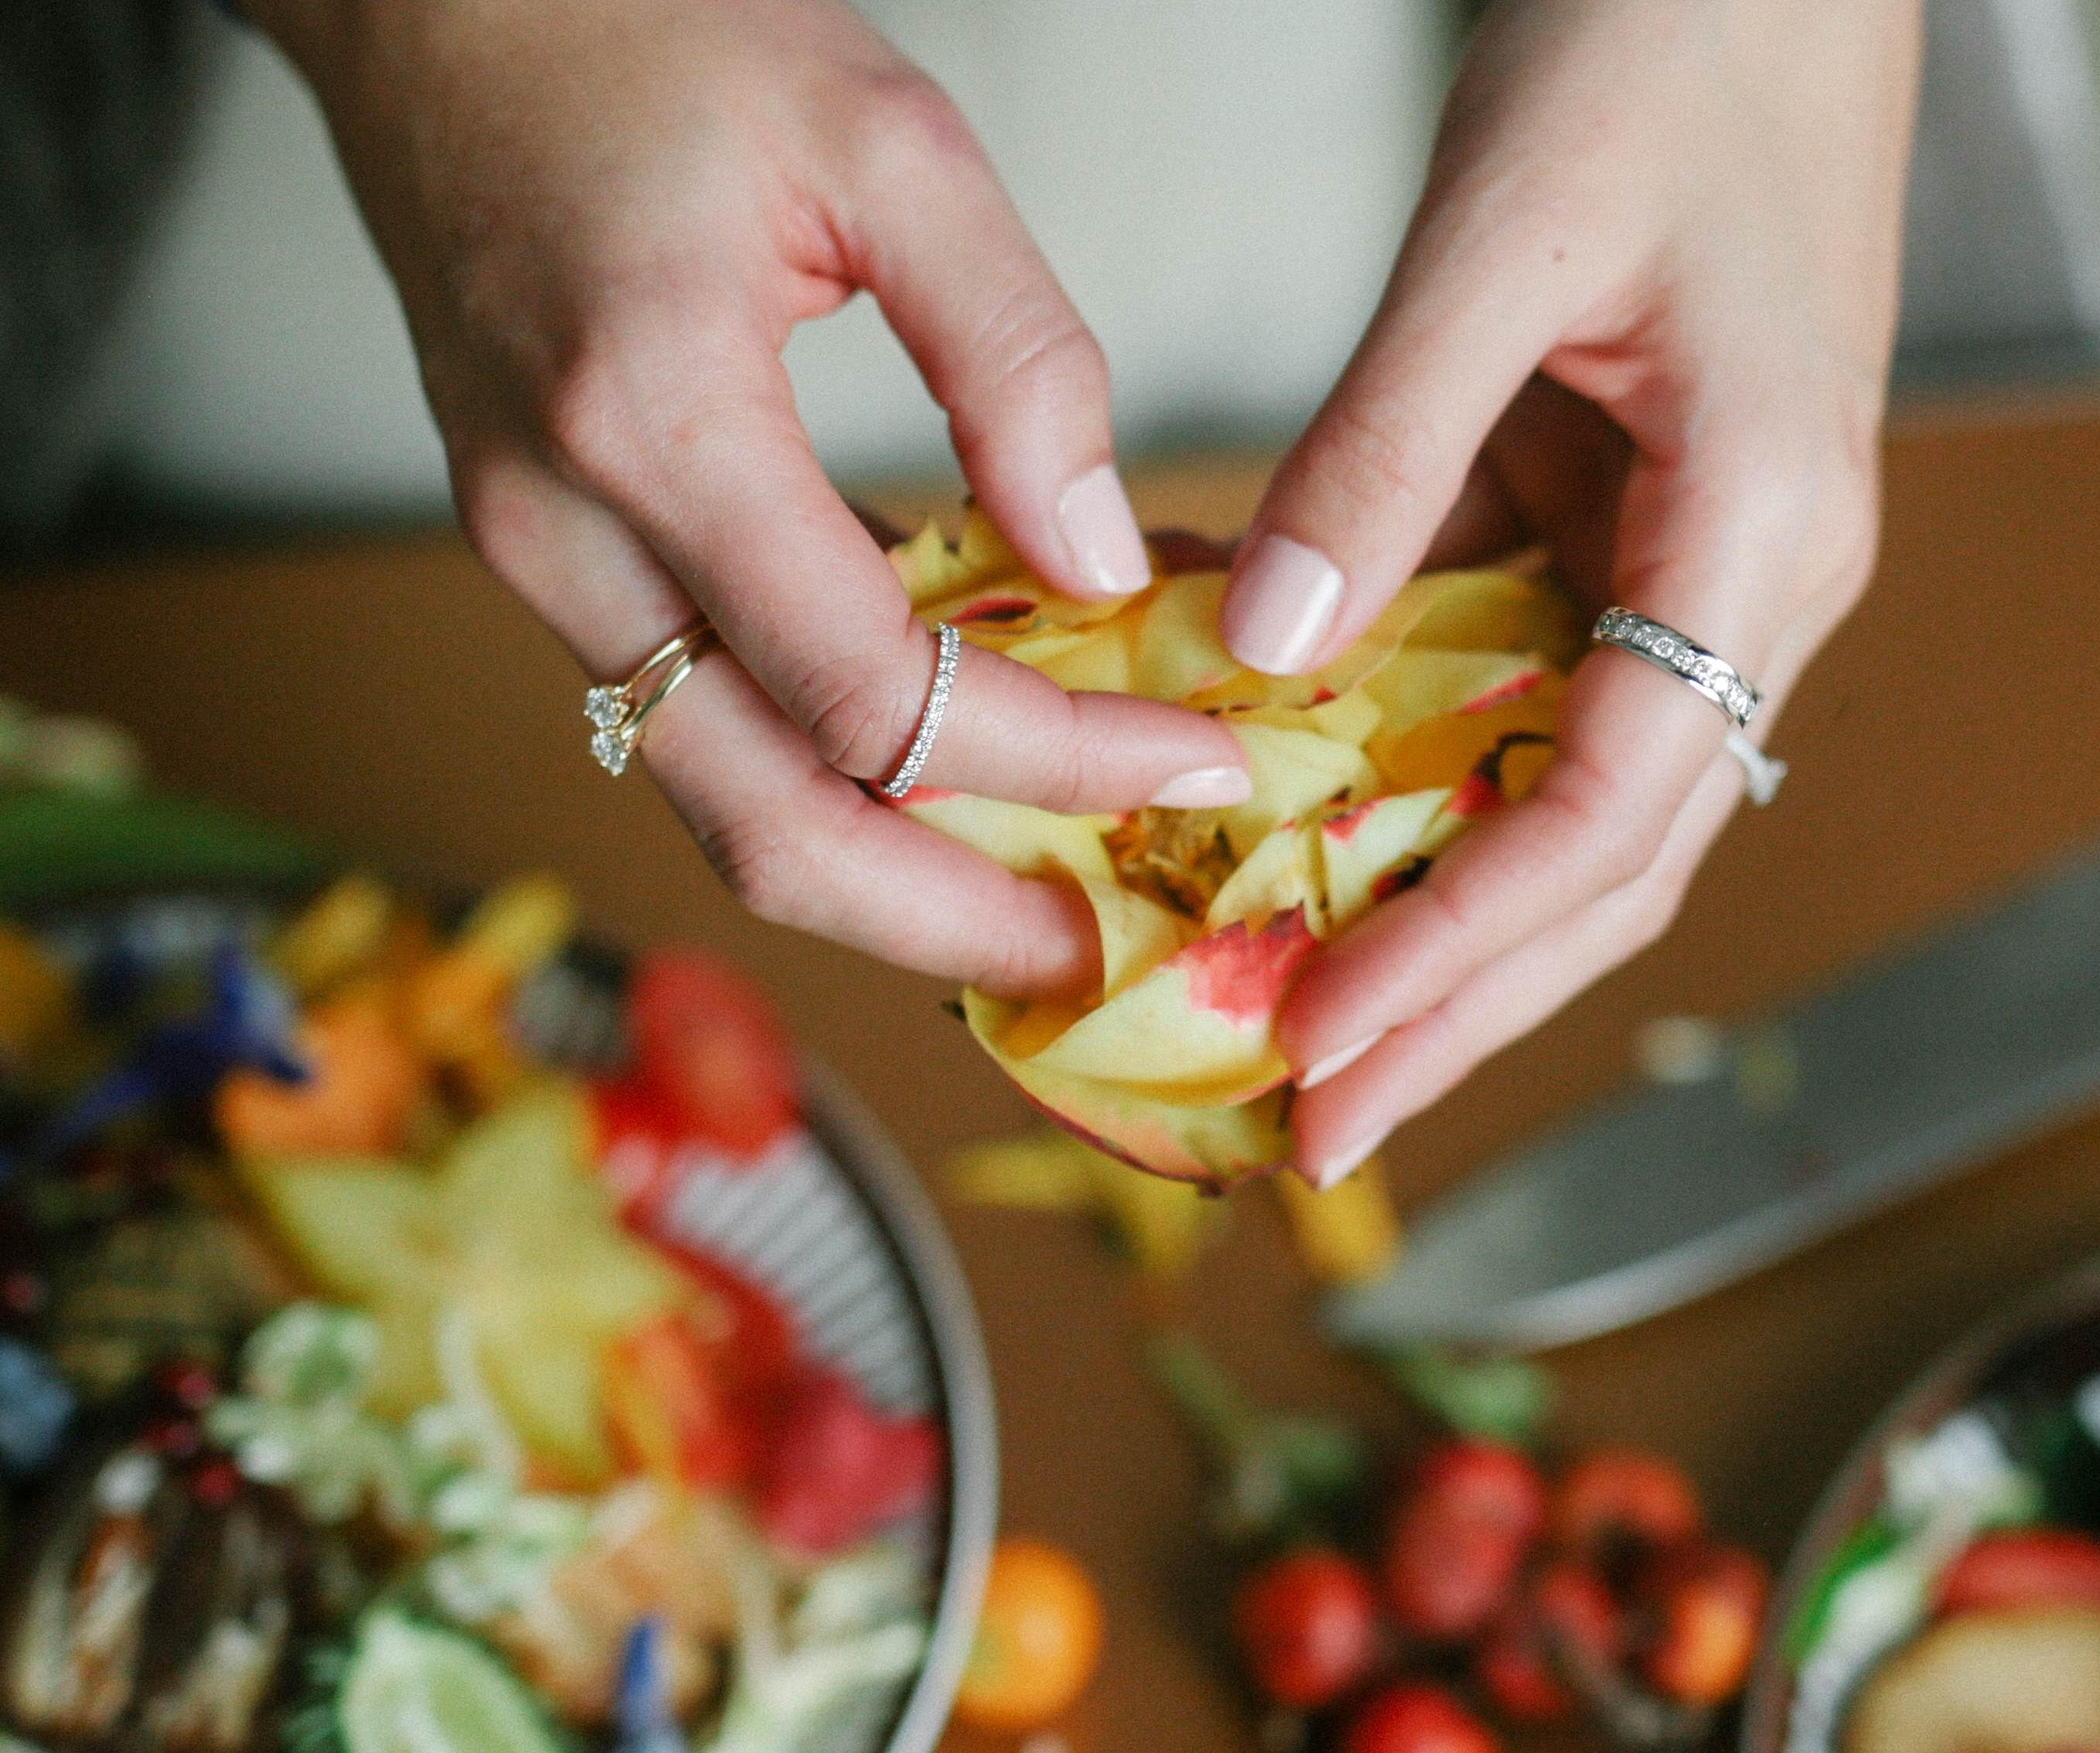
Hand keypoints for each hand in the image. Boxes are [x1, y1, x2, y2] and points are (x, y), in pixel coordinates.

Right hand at [251, 0, 1249, 996]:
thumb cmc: (644, 22)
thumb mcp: (886, 139)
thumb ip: (1015, 357)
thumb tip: (1099, 565)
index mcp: (649, 426)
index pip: (879, 698)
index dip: (1055, 764)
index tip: (1199, 769)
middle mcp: (570, 538)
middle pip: (769, 834)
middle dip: (952, 926)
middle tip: (1100, 958)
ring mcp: (546, 567)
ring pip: (729, 806)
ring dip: (898, 875)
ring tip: (1051, 892)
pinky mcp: (564, 562)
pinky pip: (715, 720)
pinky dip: (846, 773)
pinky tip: (968, 760)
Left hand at [1221, 0, 1919, 1185]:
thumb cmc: (1670, 40)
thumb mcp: (1504, 235)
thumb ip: (1388, 449)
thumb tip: (1262, 651)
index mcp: (1764, 535)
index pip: (1612, 810)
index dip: (1464, 948)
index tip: (1325, 1042)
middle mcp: (1742, 589)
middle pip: (1601, 865)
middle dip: (1458, 1008)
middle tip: (1314, 1129)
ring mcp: (1681, 572)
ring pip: (1555, 807)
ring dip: (1432, 928)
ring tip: (1303, 1040)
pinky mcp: (1609, 535)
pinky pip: (1504, 699)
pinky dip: (1402, 781)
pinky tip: (1293, 840)